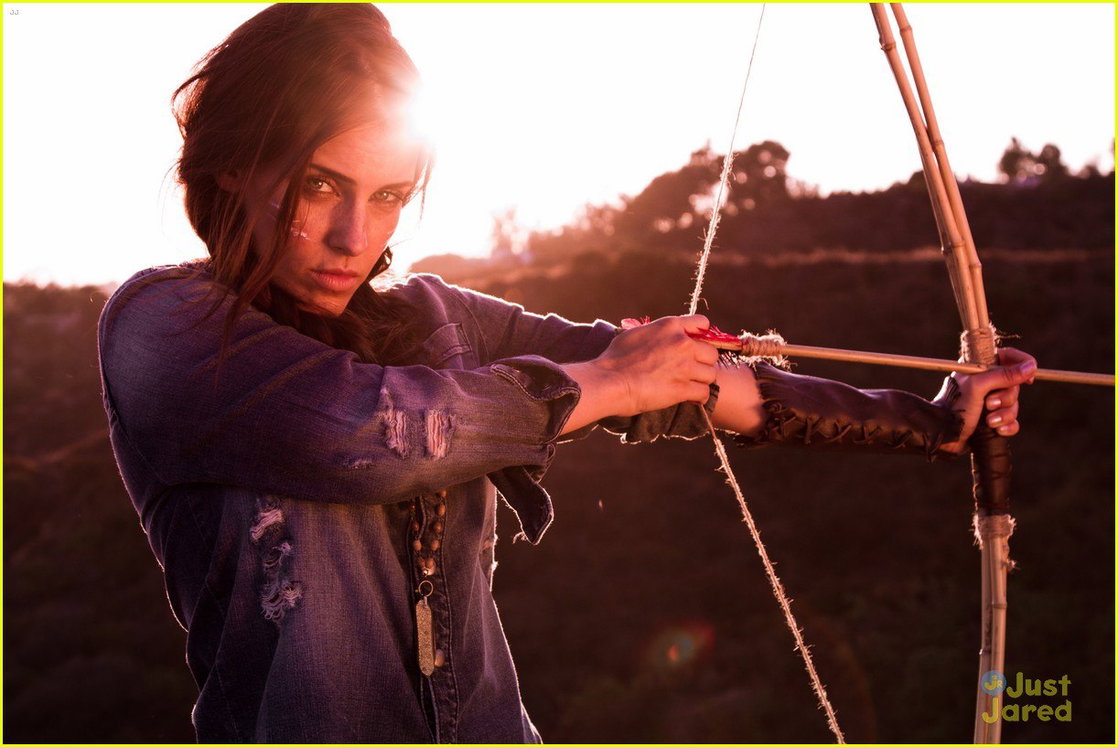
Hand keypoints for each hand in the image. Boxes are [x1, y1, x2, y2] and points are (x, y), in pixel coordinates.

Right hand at [595, 314, 719, 415]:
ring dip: (700, 381)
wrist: (609, 382)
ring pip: (710, 374)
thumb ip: (656, 332)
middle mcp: (682, 343)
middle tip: (690, 370)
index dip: (701, 335)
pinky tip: (689, 398)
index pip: (702, 322)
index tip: (694, 346)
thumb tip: (660, 336)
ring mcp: (684, 366)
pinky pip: (704, 393)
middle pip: (711, 353)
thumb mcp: (636, 334)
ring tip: (688, 385)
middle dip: (702, 362)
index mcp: (670, 326)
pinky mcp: (683, 388)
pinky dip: (698, 397)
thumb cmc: (615, 359)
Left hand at [937, 347, 1036, 453]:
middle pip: (1014, 384)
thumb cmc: (955, 407)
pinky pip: (1012, 421)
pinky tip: (997, 430)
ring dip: (1004, 414)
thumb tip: (1030, 367)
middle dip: (1005, 397)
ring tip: (988, 420)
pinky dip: (1007, 426)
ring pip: (1014, 404)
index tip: (1028, 376)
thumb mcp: (978, 386)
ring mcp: (990, 401)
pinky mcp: (993, 419)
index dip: (1021, 363)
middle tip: (989, 404)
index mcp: (979, 368)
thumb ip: (1003, 375)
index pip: (1007, 356)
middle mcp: (985, 382)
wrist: (945, 436)